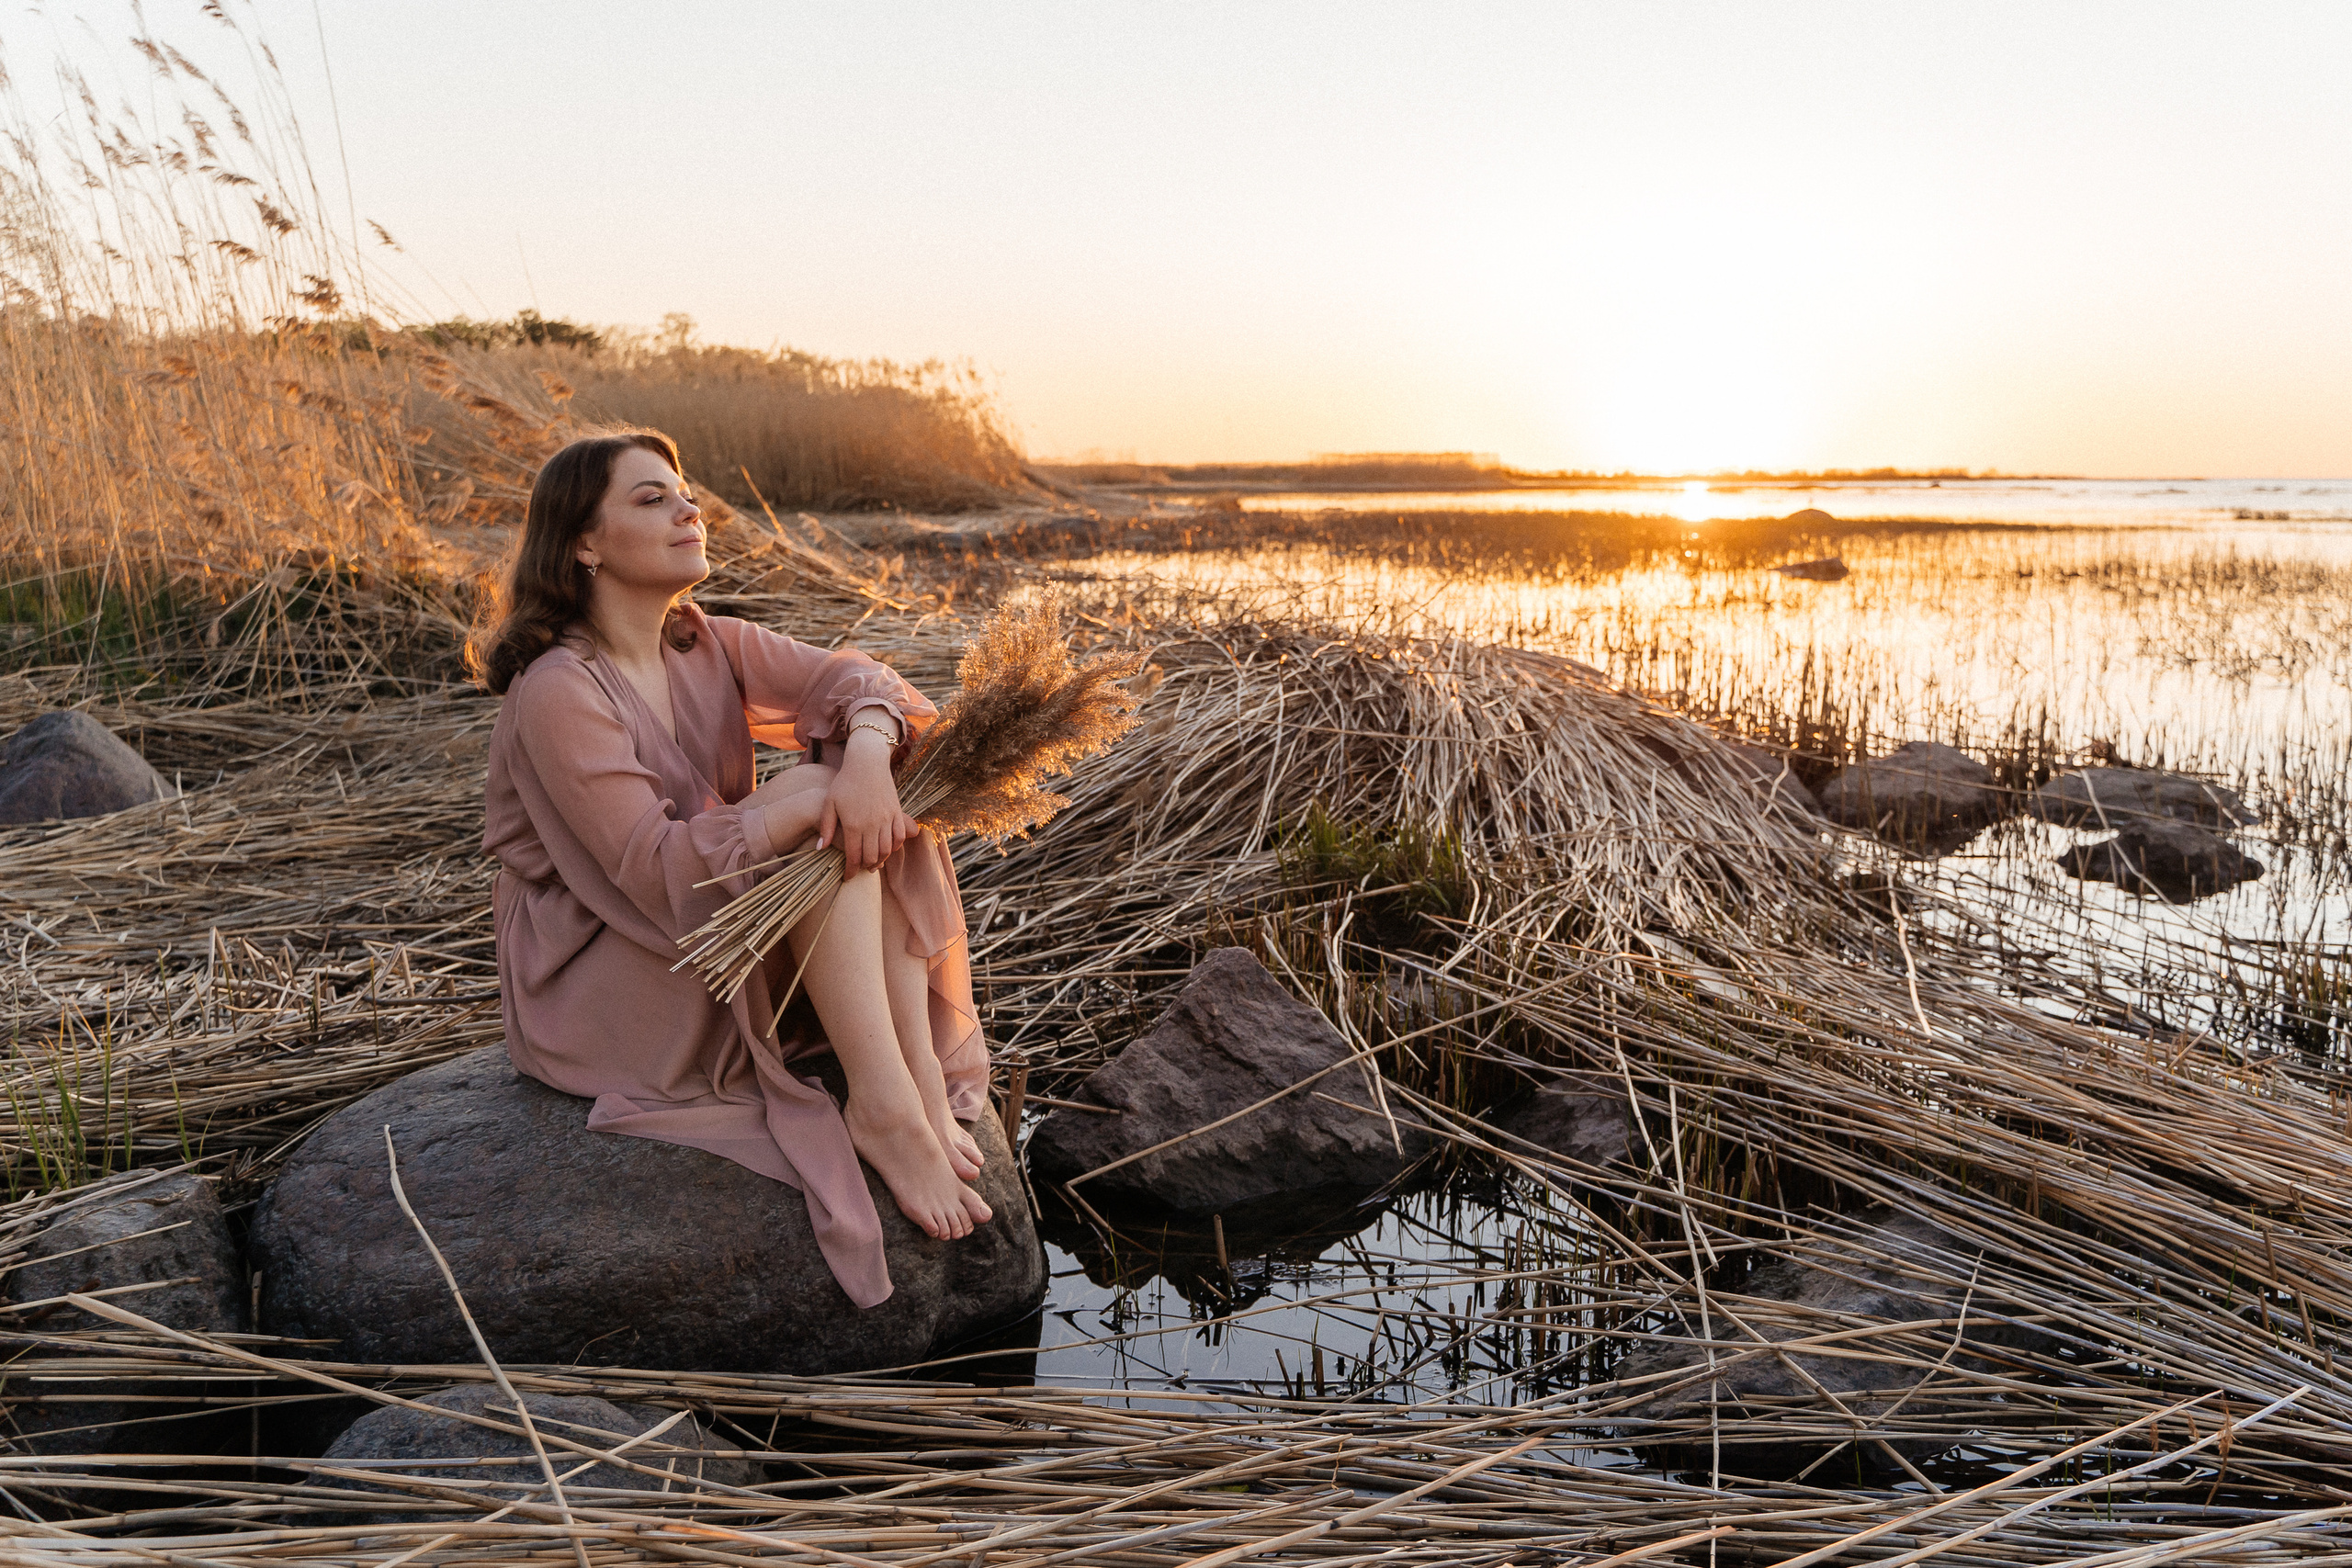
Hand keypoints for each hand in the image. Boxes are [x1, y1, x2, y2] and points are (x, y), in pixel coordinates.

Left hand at [819, 729, 920, 871]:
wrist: (867, 763)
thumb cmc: (844, 782)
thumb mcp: (829, 803)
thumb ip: (826, 827)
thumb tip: (821, 848)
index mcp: (854, 824)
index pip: (854, 857)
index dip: (851, 871)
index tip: (847, 877)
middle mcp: (872, 824)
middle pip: (871, 857)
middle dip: (864, 867)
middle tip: (859, 869)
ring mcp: (887, 819)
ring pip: (887, 850)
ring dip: (880, 860)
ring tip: (872, 862)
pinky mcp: (897, 813)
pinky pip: (899, 837)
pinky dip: (894, 847)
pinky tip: (887, 849)